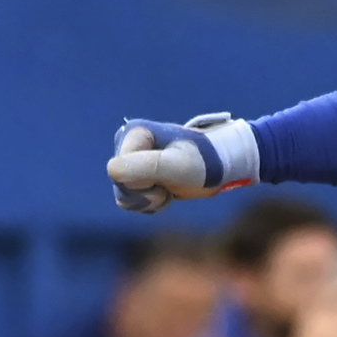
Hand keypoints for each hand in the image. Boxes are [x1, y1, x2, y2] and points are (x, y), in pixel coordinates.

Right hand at [109, 112, 258, 212]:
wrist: (223, 167)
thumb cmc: (206, 162)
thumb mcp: (180, 166)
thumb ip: (147, 167)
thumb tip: (113, 171)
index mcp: (133, 133)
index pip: (119, 172)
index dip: (145, 181)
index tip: (170, 173)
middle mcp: (127, 144)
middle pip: (120, 186)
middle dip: (147, 195)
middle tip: (171, 185)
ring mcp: (131, 161)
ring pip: (125, 198)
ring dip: (151, 201)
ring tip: (171, 188)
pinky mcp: (137, 176)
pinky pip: (132, 202)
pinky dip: (152, 204)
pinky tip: (169, 192)